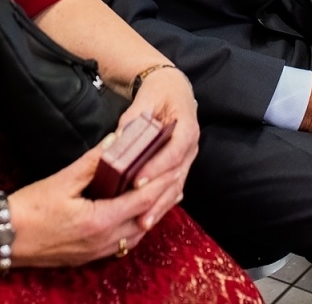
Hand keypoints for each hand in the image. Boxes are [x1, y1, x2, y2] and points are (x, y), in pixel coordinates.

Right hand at [8, 139, 172, 266]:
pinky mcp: (88, 256)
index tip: (174, 167)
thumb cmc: (30, 208)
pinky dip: (135, 227)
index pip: (142, 201)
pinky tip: (135, 217)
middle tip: (177, 180)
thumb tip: (115, 142)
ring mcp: (96, 252)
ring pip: (135, 235)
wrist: (3, 238)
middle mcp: (103, 241)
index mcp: (100, 220)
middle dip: (163, 201)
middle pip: (145, 220)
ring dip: (151, 216)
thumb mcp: (62, 180)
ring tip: (163, 197)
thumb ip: (93, 162)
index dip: (161, 183)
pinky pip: (121, 243)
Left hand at [112, 68, 197, 231]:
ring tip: (143, 223)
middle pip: (176, 176)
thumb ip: (134, 119)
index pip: (173, 152)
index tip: (138, 181)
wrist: (173, 89)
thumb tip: (119, 138)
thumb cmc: (159, 92)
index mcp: (187, 128)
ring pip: (176, 186)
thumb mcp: (147, 98)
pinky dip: (163, 203)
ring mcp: (188, 158)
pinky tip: (151, 217)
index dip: (157, 168)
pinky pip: (174, 188)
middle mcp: (191, 147)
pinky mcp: (180, 166)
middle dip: (157, 197)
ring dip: (160, 206)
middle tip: (139, 215)